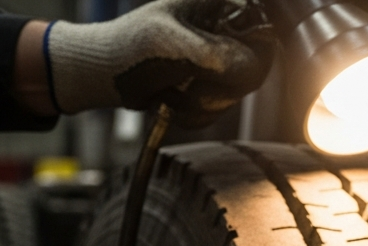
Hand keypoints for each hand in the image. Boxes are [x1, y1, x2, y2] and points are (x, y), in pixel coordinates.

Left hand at [46, 0, 274, 126]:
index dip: (251, 58)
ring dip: (199, 103)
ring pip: (235, 95)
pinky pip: (219, 110)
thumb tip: (253, 68)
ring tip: (169, 90)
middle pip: (254, 70)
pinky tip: (170, 99)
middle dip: (217, 86)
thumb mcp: (170, 47)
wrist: (103, 75)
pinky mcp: (208, 87)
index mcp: (219, 6)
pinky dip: (194, 114)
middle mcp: (223, 33)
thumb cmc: (128, 49)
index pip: (264, 33)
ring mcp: (217, 62)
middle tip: (186, 81)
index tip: (226, 72)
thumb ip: (216, 56)